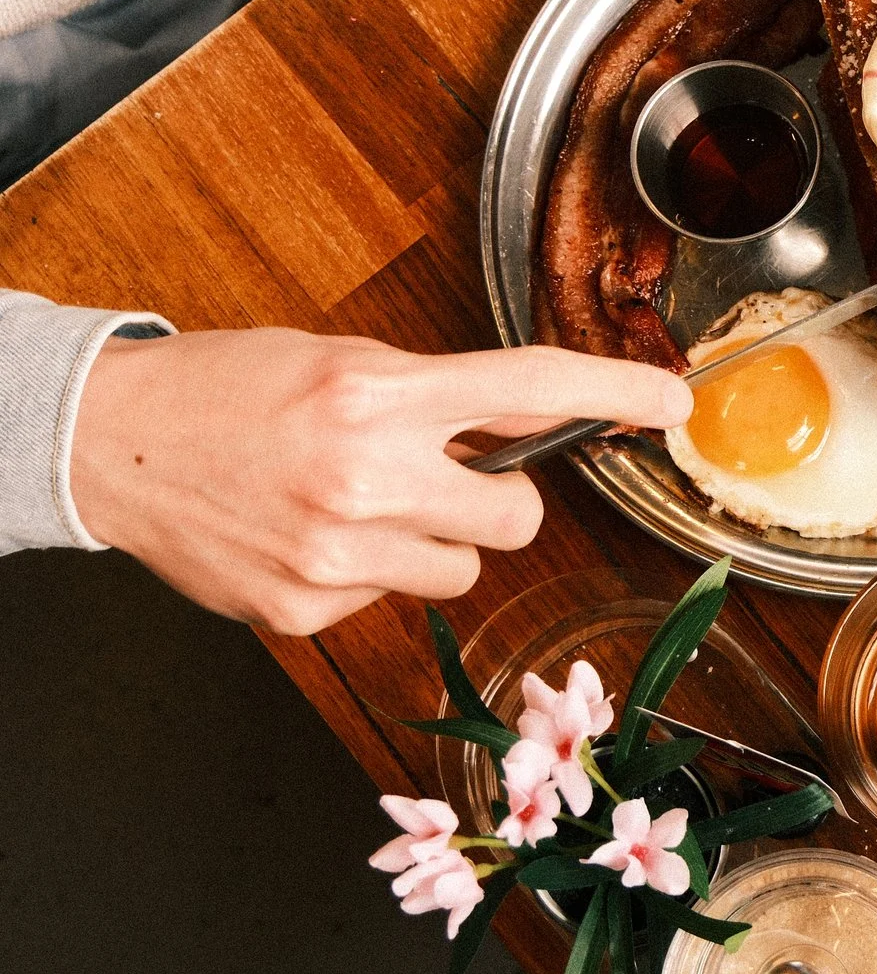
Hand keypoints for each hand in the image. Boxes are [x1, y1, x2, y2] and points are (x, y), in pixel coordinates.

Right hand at [70, 330, 691, 635]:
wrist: (109, 445)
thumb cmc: (233, 392)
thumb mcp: (351, 363)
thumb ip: (455, 394)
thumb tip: (558, 406)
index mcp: (380, 396)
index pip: (530, 387)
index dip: (614, 391)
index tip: (670, 402)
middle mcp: (366, 476)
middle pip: (519, 517)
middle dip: (498, 501)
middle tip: (444, 478)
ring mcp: (337, 554)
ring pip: (463, 569)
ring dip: (433, 541)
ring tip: (360, 505)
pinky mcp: (306, 609)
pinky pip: (391, 600)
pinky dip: (368, 575)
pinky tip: (311, 538)